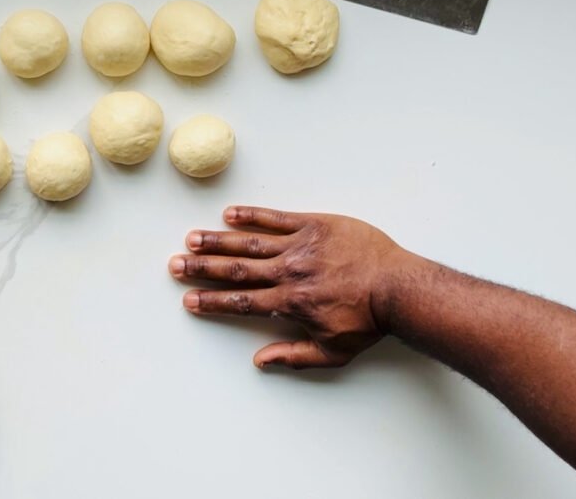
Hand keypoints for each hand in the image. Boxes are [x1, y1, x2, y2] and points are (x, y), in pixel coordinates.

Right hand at [169, 205, 413, 368]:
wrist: (400, 288)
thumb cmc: (369, 321)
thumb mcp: (333, 351)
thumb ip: (294, 356)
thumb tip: (259, 361)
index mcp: (290, 303)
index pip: (241, 302)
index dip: (211, 301)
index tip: (189, 299)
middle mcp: (288, 273)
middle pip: (236, 270)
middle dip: (202, 269)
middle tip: (176, 264)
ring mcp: (300, 246)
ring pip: (249, 242)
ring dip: (218, 241)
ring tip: (192, 238)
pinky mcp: (315, 225)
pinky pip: (277, 217)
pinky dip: (252, 215)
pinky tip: (229, 213)